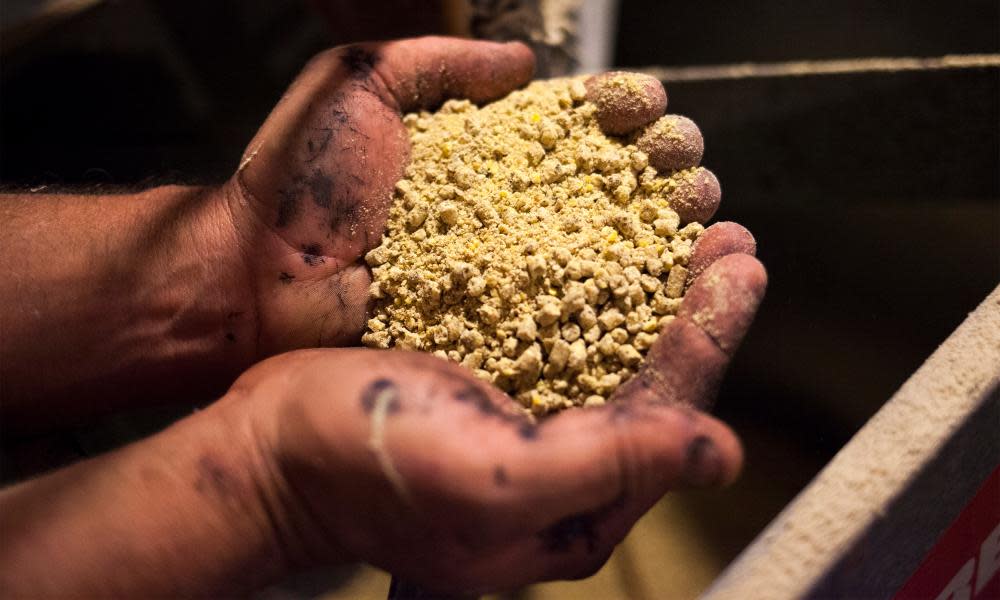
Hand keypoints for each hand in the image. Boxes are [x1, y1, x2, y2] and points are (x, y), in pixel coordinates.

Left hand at [216, 37, 748, 360]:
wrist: (253, 278)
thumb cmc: (292, 182)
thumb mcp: (360, 82)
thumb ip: (442, 59)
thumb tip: (525, 62)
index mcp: (479, 157)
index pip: (568, 130)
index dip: (614, 115)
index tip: (639, 107)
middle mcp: (503, 217)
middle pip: (601, 188)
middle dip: (655, 168)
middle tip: (682, 162)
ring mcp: (503, 279)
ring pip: (601, 252)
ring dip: (660, 229)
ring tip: (698, 209)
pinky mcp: (497, 334)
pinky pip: (572, 318)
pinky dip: (627, 301)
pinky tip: (671, 280)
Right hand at [233, 247, 763, 594]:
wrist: (269, 446)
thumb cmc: (363, 469)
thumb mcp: (492, 476)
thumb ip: (608, 468)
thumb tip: (719, 454)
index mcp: (574, 513)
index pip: (668, 422)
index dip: (707, 341)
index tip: (739, 269)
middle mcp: (562, 477)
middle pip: (651, 385)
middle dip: (693, 311)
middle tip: (728, 239)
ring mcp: (525, 430)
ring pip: (611, 353)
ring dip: (652, 290)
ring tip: (687, 230)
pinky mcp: (490, 388)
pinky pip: (560, 335)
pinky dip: (590, 287)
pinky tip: (606, 245)